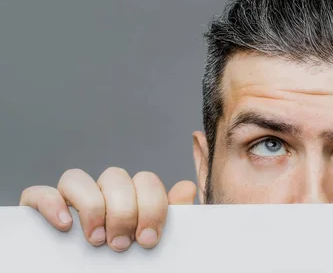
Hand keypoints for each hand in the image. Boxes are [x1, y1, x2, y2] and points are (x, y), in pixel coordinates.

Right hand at [19, 167, 196, 251]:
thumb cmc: (127, 265)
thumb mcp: (150, 243)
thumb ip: (169, 219)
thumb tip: (186, 189)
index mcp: (131, 198)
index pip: (145, 181)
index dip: (150, 206)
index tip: (148, 239)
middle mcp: (101, 193)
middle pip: (114, 176)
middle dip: (123, 210)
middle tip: (121, 244)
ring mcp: (70, 199)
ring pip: (76, 177)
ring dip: (90, 206)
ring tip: (95, 239)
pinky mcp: (39, 210)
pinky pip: (39, 193)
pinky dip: (52, 204)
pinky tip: (65, 225)